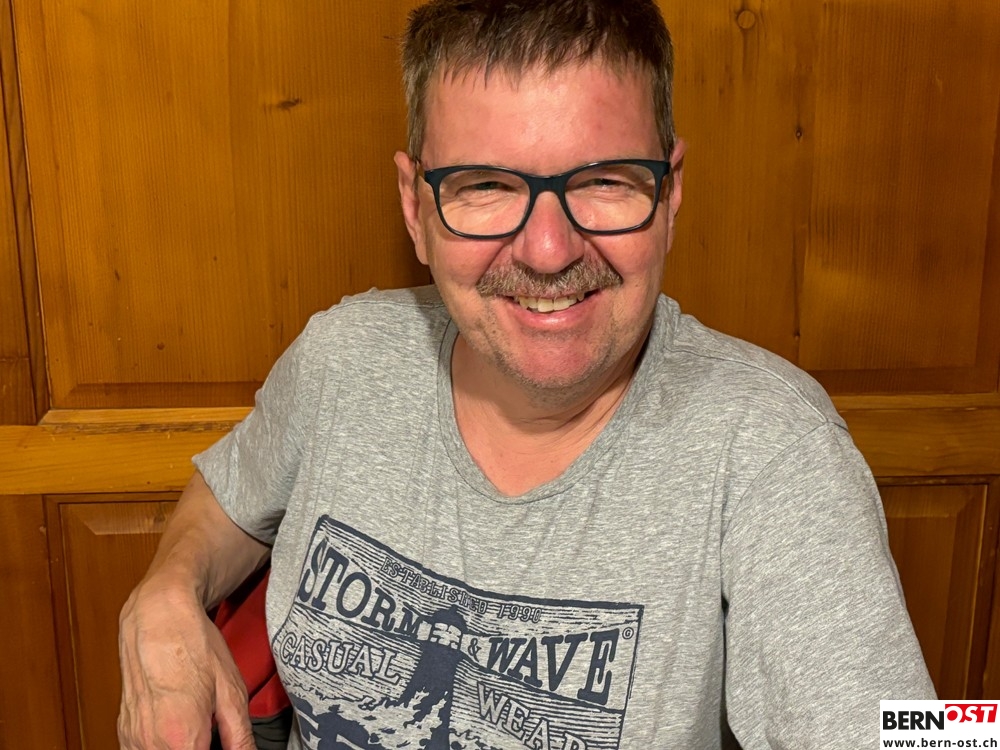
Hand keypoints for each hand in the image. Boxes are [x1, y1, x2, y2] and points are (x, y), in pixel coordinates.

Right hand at [117, 582, 255, 748]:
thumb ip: (240, 737)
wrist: (158, 618)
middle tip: (214, 736)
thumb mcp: (231, 692)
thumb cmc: (194, 647)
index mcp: (182, 737)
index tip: (227, 745)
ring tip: (199, 735)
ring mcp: (133, 739)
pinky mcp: (124, 732)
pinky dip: (162, 749)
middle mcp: (151, 744)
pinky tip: (178, 736)